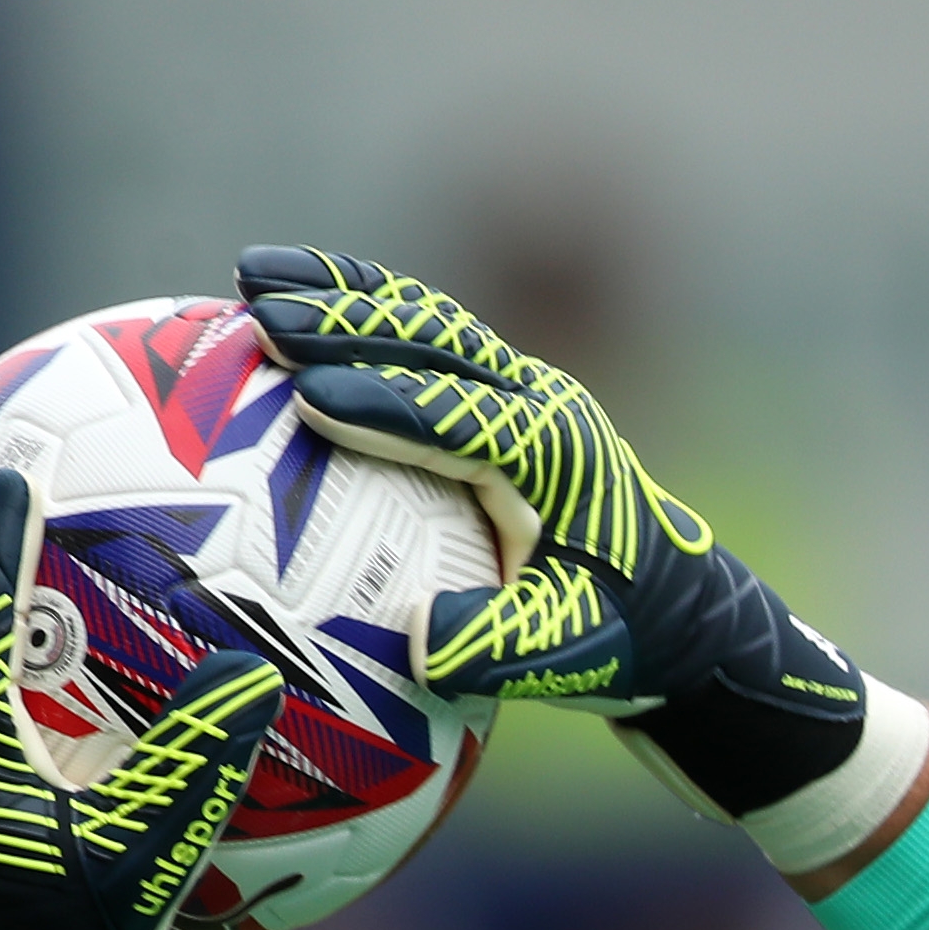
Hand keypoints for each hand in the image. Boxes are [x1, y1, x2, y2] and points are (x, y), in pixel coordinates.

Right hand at [231, 245, 887, 834]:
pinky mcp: (495, 397)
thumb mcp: (568, 657)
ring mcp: (519, 391)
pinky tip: (282, 301)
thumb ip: (497, 649)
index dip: (386, 407)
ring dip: (338, 293)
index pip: (462, 420)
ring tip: (251, 272)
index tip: (310, 401)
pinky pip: (418, 339)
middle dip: (347, 326)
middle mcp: (540, 406)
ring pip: (423, 321)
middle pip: (436, 345)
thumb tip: (417, 643)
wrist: (678, 611)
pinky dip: (353, 311)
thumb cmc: (622, 638)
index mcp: (558, 457)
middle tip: (262, 319)